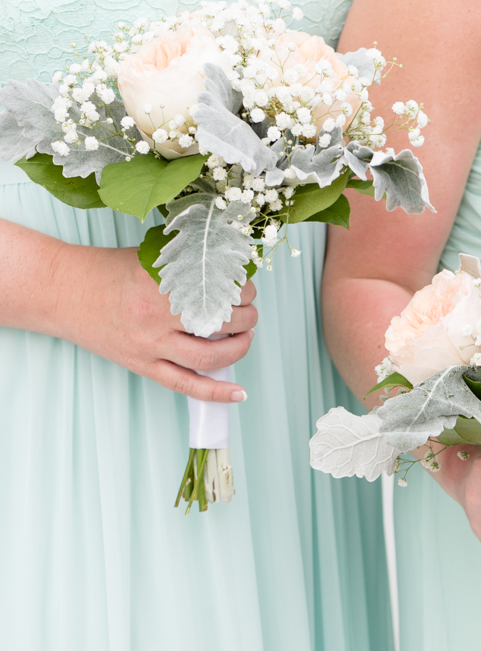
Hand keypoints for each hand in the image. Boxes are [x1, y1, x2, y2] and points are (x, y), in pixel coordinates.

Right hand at [70, 247, 256, 401]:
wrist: (60, 291)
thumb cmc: (104, 270)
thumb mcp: (147, 257)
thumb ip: (184, 265)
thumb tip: (228, 273)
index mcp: (158, 282)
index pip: (217, 289)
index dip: (242, 289)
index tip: (247, 286)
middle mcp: (155, 316)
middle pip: (220, 323)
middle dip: (246, 316)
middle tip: (250, 309)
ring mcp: (149, 346)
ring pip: (209, 357)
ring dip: (239, 348)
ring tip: (246, 337)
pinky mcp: (142, 366)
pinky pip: (186, 386)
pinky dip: (217, 392)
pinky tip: (239, 392)